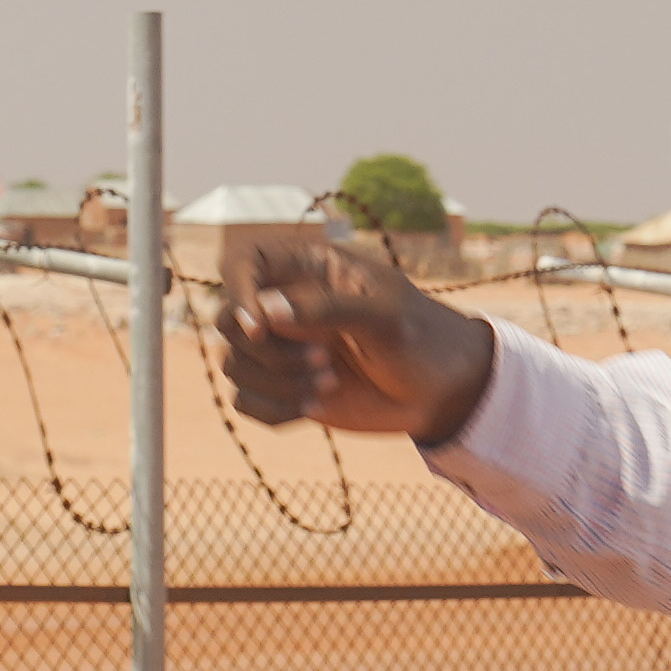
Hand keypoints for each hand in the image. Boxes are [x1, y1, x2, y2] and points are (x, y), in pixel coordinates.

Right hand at [221, 225, 499, 442]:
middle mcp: (288, 305)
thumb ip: (328, 309)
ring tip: (330, 384)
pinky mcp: (284, 388)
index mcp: (311, 269)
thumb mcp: (387, 319)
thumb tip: (266, 311)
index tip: (259, 326)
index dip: (238, 289)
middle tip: (322, 360)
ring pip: (234, 363)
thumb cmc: (424, 341)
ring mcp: (284, 348)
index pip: (246, 261)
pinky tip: (314, 409)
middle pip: (227, 318)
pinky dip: (272, 410)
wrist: (443, 394)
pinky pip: (245, 401)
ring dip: (275, 382)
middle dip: (266, 348)